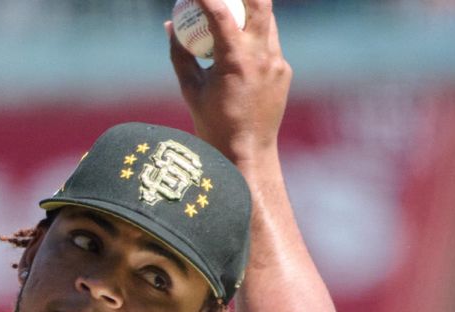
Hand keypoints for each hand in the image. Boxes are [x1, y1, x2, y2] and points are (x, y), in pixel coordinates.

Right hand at [166, 0, 290, 163]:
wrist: (247, 153)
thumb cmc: (213, 125)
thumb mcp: (190, 89)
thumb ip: (180, 54)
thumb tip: (170, 25)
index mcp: (235, 61)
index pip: (221, 13)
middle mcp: (261, 56)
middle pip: (260, 3)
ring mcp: (277, 62)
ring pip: (267, 20)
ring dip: (249, 11)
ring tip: (231, 13)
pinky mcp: (283, 71)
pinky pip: (269, 43)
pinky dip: (254, 37)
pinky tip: (240, 45)